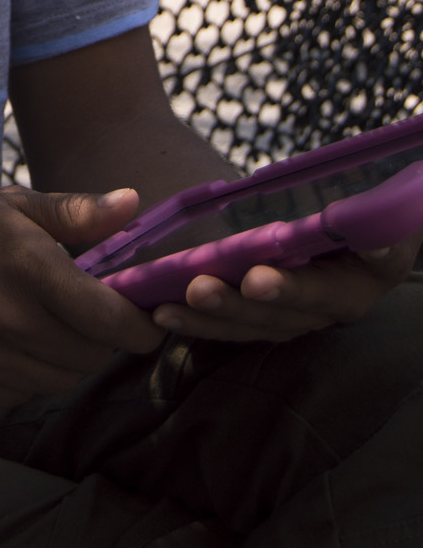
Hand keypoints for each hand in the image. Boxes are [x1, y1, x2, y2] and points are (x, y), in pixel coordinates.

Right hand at [0, 183, 161, 407]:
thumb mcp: (8, 205)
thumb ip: (75, 213)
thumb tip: (133, 203)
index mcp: (26, 268)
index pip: (109, 320)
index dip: (140, 326)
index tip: (148, 318)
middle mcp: (9, 322)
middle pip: (93, 355)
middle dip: (104, 336)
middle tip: (89, 310)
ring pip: (64, 379)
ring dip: (71, 356)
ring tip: (49, 321)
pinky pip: (27, 392)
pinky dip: (34, 371)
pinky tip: (13, 338)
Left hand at [152, 228, 422, 344]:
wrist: (368, 233)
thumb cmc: (375, 222)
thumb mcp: (387, 227)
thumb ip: (378, 234)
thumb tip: (377, 242)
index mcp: (351, 291)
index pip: (318, 294)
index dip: (288, 289)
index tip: (254, 279)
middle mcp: (318, 313)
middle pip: (272, 318)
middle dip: (233, 306)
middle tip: (196, 288)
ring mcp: (288, 317)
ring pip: (245, 325)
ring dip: (206, 318)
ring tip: (165, 308)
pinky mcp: (263, 312)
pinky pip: (230, 321)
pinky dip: (198, 319)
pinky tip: (160, 311)